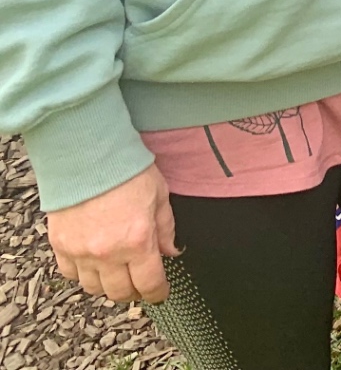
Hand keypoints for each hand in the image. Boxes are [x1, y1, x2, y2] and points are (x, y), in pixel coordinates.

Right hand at [48, 164, 178, 303]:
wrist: (88, 156)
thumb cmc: (127, 171)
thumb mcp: (159, 196)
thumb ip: (165, 228)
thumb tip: (170, 251)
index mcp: (138, 241)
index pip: (149, 283)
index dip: (158, 293)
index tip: (161, 293)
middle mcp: (108, 253)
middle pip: (120, 292)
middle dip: (134, 293)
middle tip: (140, 284)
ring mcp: (81, 252)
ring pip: (94, 288)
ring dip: (108, 286)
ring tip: (117, 274)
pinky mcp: (61, 246)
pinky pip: (71, 275)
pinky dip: (83, 275)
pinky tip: (93, 264)